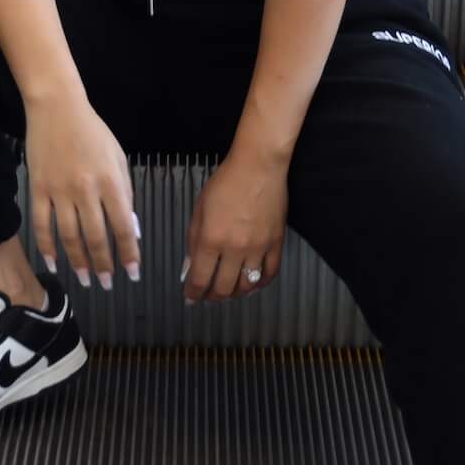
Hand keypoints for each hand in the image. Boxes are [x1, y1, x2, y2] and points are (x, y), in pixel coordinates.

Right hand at [24, 89, 141, 289]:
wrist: (57, 108)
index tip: (132, 273)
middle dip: (104, 265)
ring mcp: (59, 191)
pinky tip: (53, 263)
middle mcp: (86, 189)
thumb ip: (126, 193)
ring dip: (78, 262)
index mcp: (111, 181)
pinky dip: (46, 247)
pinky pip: (41, 225)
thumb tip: (131, 228)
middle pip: (96, 237)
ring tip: (85, 280)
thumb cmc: (93, 132)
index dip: (129, 253)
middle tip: (108, 284)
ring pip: (68, 236)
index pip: (123, 226)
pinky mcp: (37, 189)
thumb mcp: (119, 158)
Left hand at [180, 145, 287, 303]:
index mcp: (211, 239)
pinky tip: (252, 284)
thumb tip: (189, 268)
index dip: (192, 293)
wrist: (258, 167)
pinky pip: (269, 274)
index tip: (189, 297)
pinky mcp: (276, 244)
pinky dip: (259, 284)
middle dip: (212, 297)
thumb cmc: (225, 183)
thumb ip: (193, 241)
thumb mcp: (199, 209)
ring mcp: (258, 248)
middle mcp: (235, 249)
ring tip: (228, 291)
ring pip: (246, 286)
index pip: (199, 279)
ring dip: (235, 294)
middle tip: (208, 295)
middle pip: (223, 288)